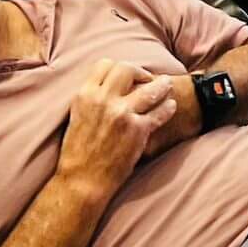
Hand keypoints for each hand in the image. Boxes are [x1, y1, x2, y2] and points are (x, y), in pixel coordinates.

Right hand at [58, 58, 179, 198]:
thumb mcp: (77, 117)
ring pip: (151, 88)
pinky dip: (168, 108)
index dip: (118, 67)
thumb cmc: (77, 153)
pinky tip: (170, 106)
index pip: (104, 64)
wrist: (82, 181)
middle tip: (148, 79)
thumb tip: (109, 87)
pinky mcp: (138, 129)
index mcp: (85, 95)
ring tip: (167, 85)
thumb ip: (92, 99)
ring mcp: (122, 114)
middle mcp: (103, 100)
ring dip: (162, 85)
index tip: (127, 75)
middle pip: (128, 69)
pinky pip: (160, 111)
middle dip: (140, 72)